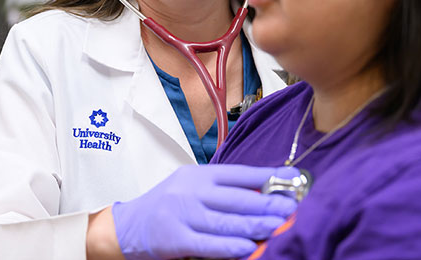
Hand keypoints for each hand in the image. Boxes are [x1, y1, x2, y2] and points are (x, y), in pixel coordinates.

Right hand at [111, 164, 297, 259]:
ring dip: (255, 224)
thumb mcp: (191, 187)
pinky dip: (230, 247)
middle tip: (292, 207)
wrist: (127, 226)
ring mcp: (182, 215)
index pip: (239, 173)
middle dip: (268, 202)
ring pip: (225, 221)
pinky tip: (250, 247)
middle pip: (236, 197)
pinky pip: (208, 244)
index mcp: (198, 175)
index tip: (292, 179)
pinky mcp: (175, 240)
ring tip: (278, 225)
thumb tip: (263, 192)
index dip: (267, 176)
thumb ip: (221, 190)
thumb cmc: (166, 206)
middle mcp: (190, 191)